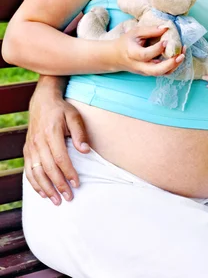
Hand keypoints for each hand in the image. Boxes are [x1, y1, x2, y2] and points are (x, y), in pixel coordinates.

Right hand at [23, 79, 89, 204]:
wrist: (42, 101)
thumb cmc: (61, 110)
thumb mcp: (74, 116)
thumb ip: (80, 133)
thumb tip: (85, 151)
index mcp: (51, 133)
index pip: (60, 158)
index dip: (68, 173)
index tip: (77, 184)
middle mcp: (38, 142)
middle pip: (48, 168)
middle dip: (59, 185)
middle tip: (69, 197)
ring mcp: (31, 147)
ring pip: (36, 172)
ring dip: (46, 188)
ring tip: (56, 200)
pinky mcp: (27, 150)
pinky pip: (28, 170)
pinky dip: (34, 184)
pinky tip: (43, 193)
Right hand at [115, 25, 184, 74]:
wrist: (115, 57)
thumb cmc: (126, 42)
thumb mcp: (135, 32)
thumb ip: (150, 30)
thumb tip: (166, 27)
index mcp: (133, 54)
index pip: (145, 55)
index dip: (157, 49)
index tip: (166, 41)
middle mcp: (139, 66)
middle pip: (155, 71)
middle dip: (170, 64)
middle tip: (180, 55)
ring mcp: (145, 71)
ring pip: (161, 74)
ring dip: (174, 66)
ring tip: (183, 55)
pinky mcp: (149, 73)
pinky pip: (162, 73)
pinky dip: (172, 67)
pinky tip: (178, 57)